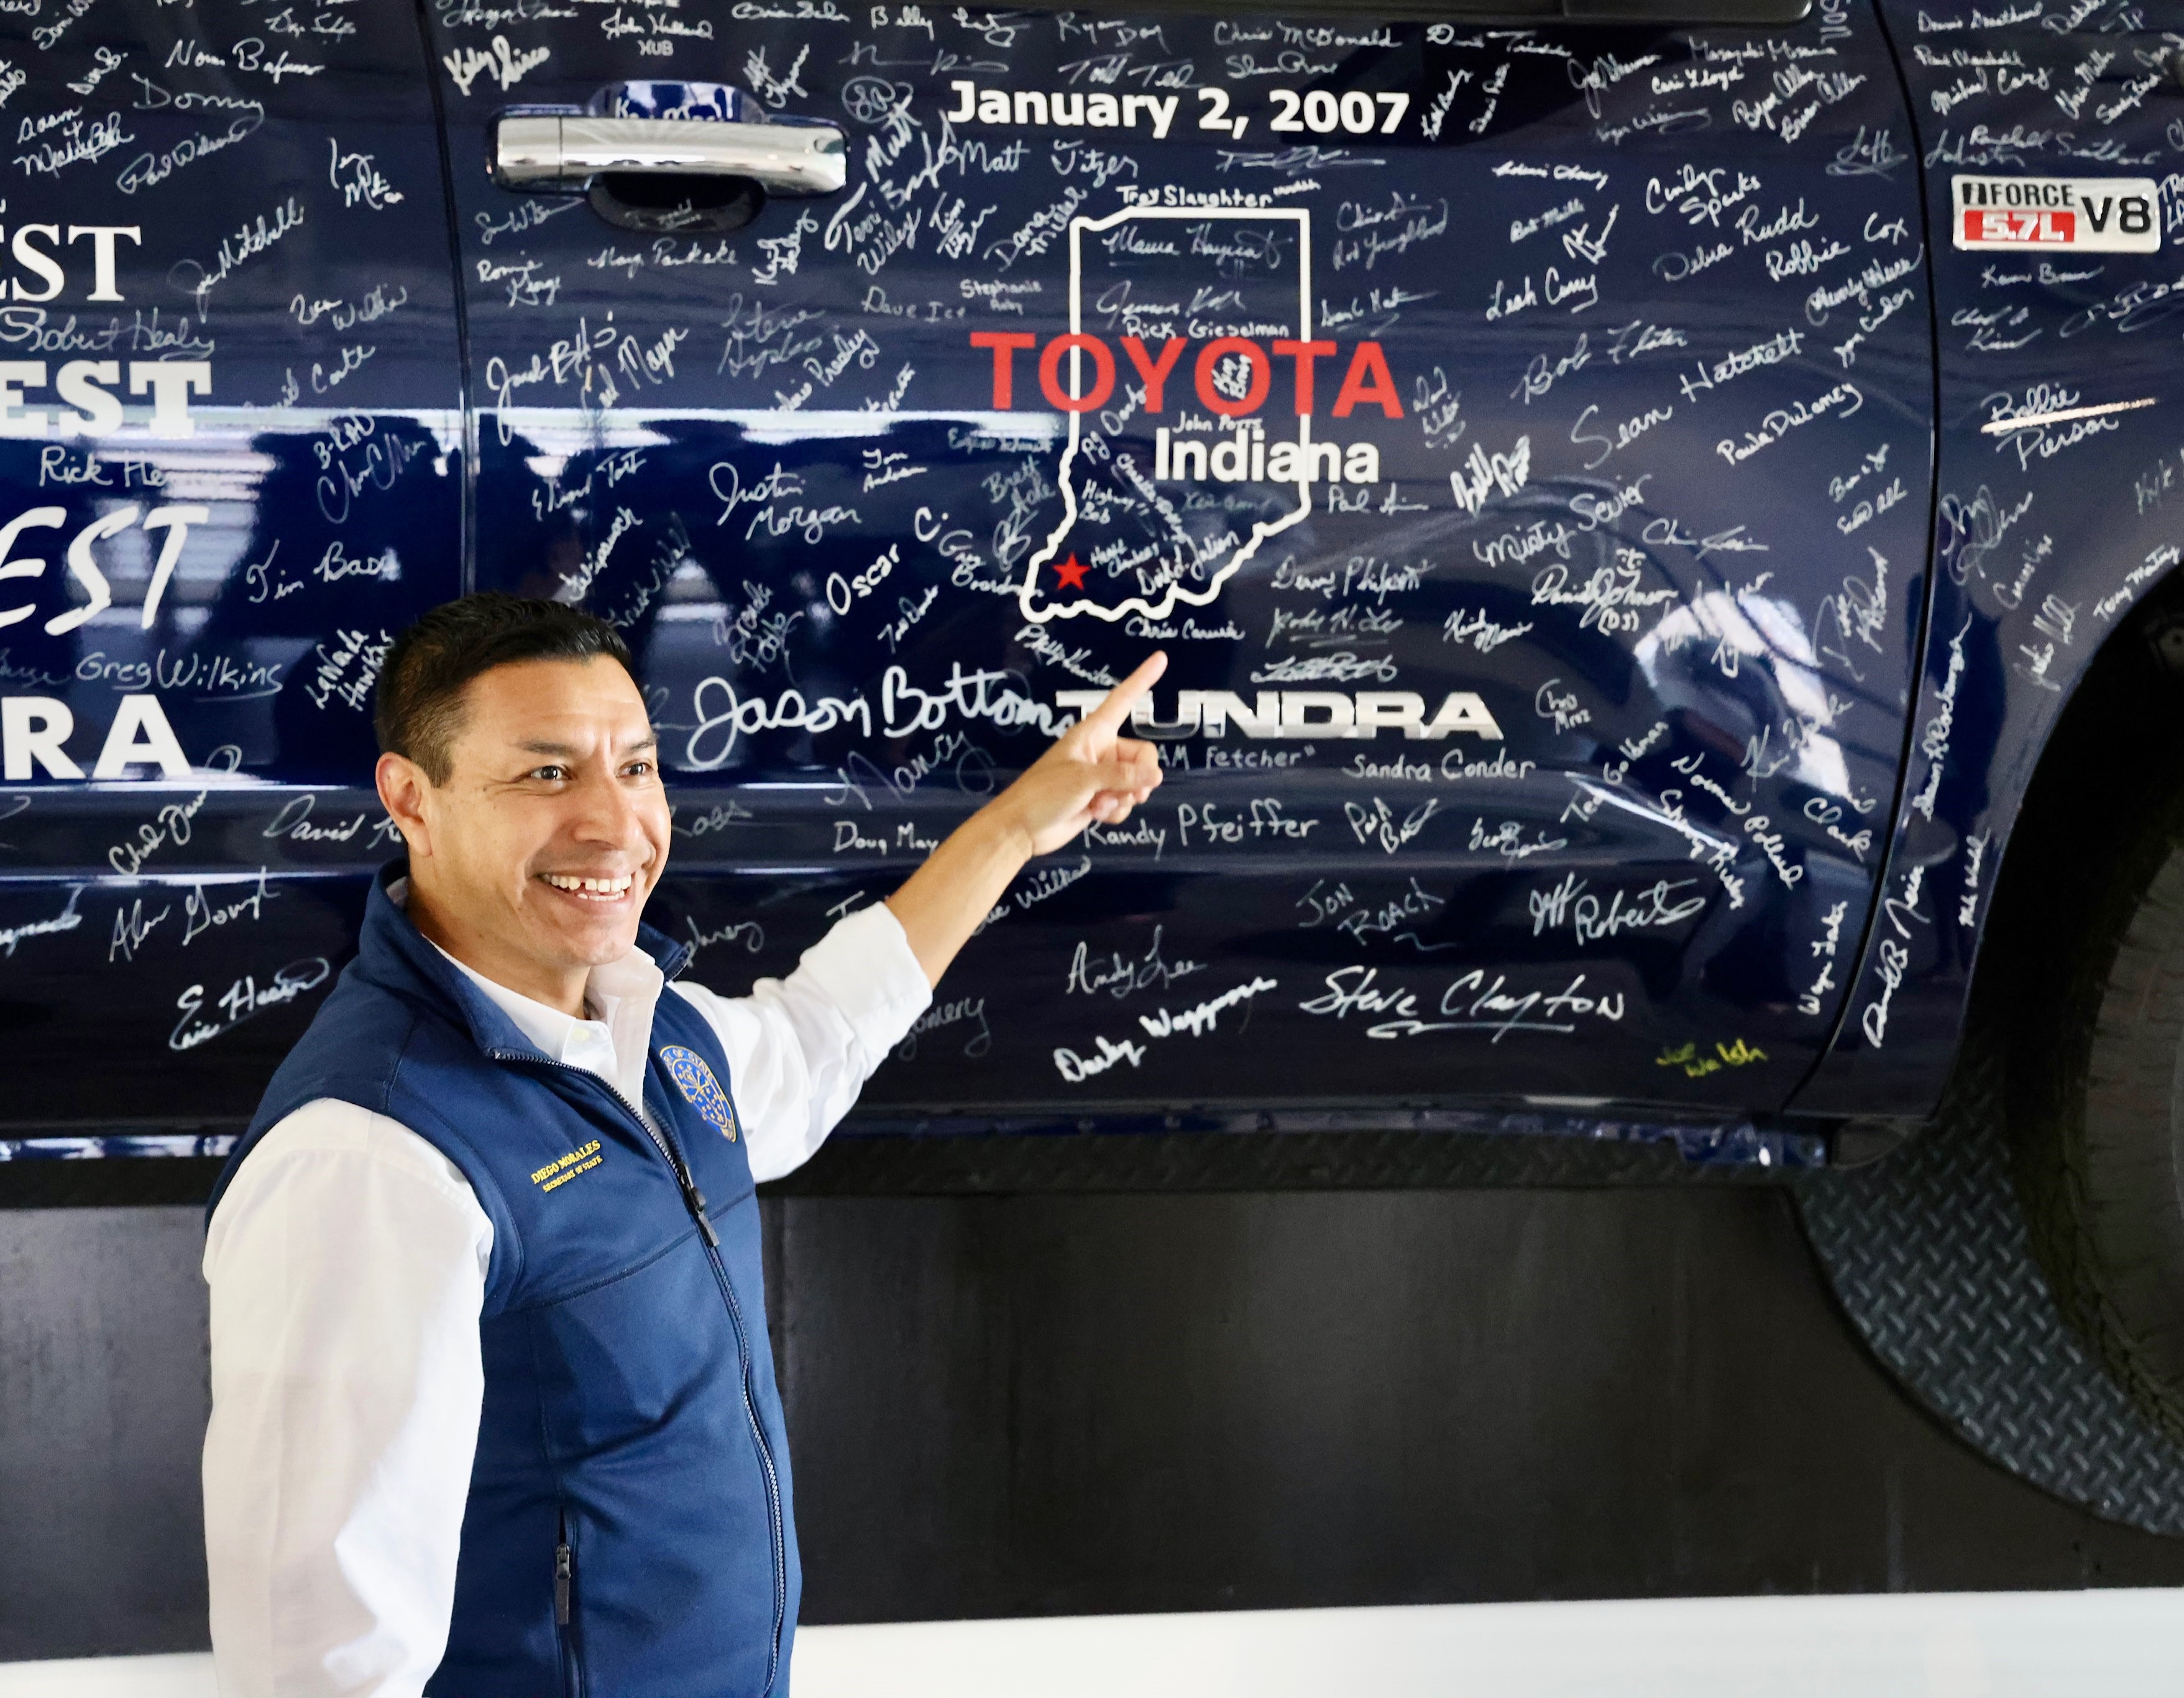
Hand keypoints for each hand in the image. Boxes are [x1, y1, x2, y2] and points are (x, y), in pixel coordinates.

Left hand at [991, 651, 1167, 856]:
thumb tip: (1155, 777)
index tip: (1161, 658)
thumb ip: (1123, 776)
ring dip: (1125, 798)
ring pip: (1137, 782)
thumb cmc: (1043, 793)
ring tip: (1101, 804)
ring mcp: (1101, 776)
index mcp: (1093, 732)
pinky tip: (1096, 815)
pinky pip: (1125, 802)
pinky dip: (1116, 811)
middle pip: (1143, 756)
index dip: (1142, 680)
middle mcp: (1101, 751)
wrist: (1022, 829)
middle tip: (1130, 792)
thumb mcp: (1084, 779)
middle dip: (1140, 777)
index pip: (1123, 700)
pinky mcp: (1100, 799)